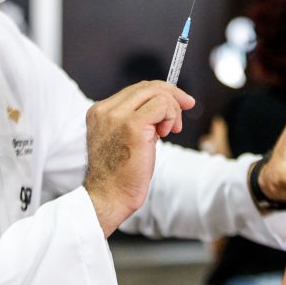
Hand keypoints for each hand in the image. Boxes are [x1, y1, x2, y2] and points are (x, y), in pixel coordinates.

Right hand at [84, 81, 194, 236]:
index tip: (179, 102)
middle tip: (186, 108)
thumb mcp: (124, 139)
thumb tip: (166, 105)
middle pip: (147, 86)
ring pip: (156, 93)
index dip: (160, 92)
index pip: (135, 90)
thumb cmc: (120, 174)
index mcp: (99, 111)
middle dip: (172, 95)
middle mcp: (105, 110)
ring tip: (170, 131)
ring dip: (172, 110)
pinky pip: (161, 105)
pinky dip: (171, 116)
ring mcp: (117, 116)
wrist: (109, 197)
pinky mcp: (133, 125)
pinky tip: (166, 133)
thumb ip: (138, 119)